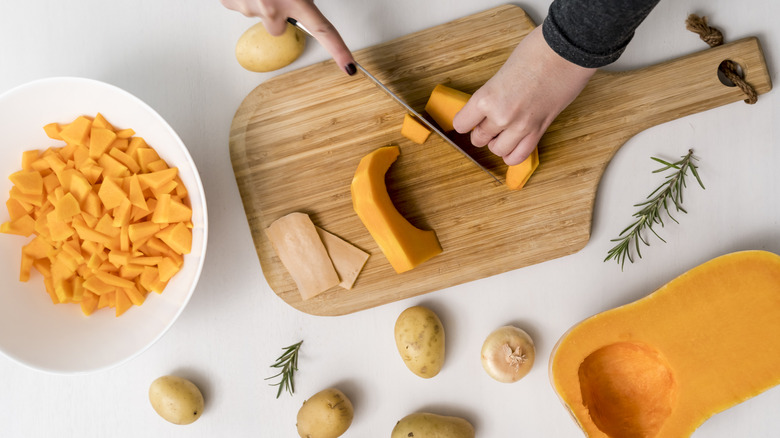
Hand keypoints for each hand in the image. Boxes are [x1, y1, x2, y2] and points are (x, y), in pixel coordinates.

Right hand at [221, 0, 354, 73]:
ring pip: (258, 14)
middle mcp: (271, 9)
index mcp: (295, 0)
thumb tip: (305, 0)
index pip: (323, 30)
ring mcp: (249, 8)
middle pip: (278, 28)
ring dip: (259, 1)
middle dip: (277, 14)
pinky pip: (240, 5)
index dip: (338, 50)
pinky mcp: (230, 3)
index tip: (349, 67)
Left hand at [452, 25, 595, 164]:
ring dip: (497, 143)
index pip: (461, 124)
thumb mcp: (501, 72)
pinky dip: (513, 154)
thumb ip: (491, 94)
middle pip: (478, 138)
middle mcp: (501, 116)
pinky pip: (519, 156)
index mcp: (486, 98)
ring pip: (497, 150)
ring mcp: (521, 127)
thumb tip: (486, 108)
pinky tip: (513, 144)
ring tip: (503, 131)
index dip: (465, 120)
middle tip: (488, 121)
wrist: (568, 50)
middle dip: (481, 131)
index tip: (469, 118)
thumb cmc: (536, 52)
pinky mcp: (540, 130)